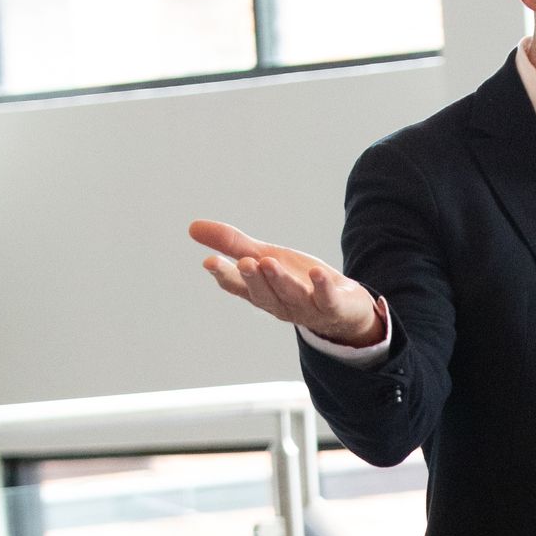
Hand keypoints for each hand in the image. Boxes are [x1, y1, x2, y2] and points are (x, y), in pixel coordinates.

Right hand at [188, 219, 385, 346]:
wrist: (343, 307)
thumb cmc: (297, 281)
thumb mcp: (264, 258)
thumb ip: (233, 245)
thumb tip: (192, 227)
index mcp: (260, 293)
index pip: (237, 287)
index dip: (224, 275)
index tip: (209, 262)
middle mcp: (280, 304)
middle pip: (263, 293)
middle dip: (253, 279)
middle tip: (245, 262)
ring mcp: (307, 308)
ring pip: (291, 296)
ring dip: (279, 281)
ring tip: (268, 262)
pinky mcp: (333, 307)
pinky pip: (327, 299)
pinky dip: (322, 287)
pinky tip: (317, 273)